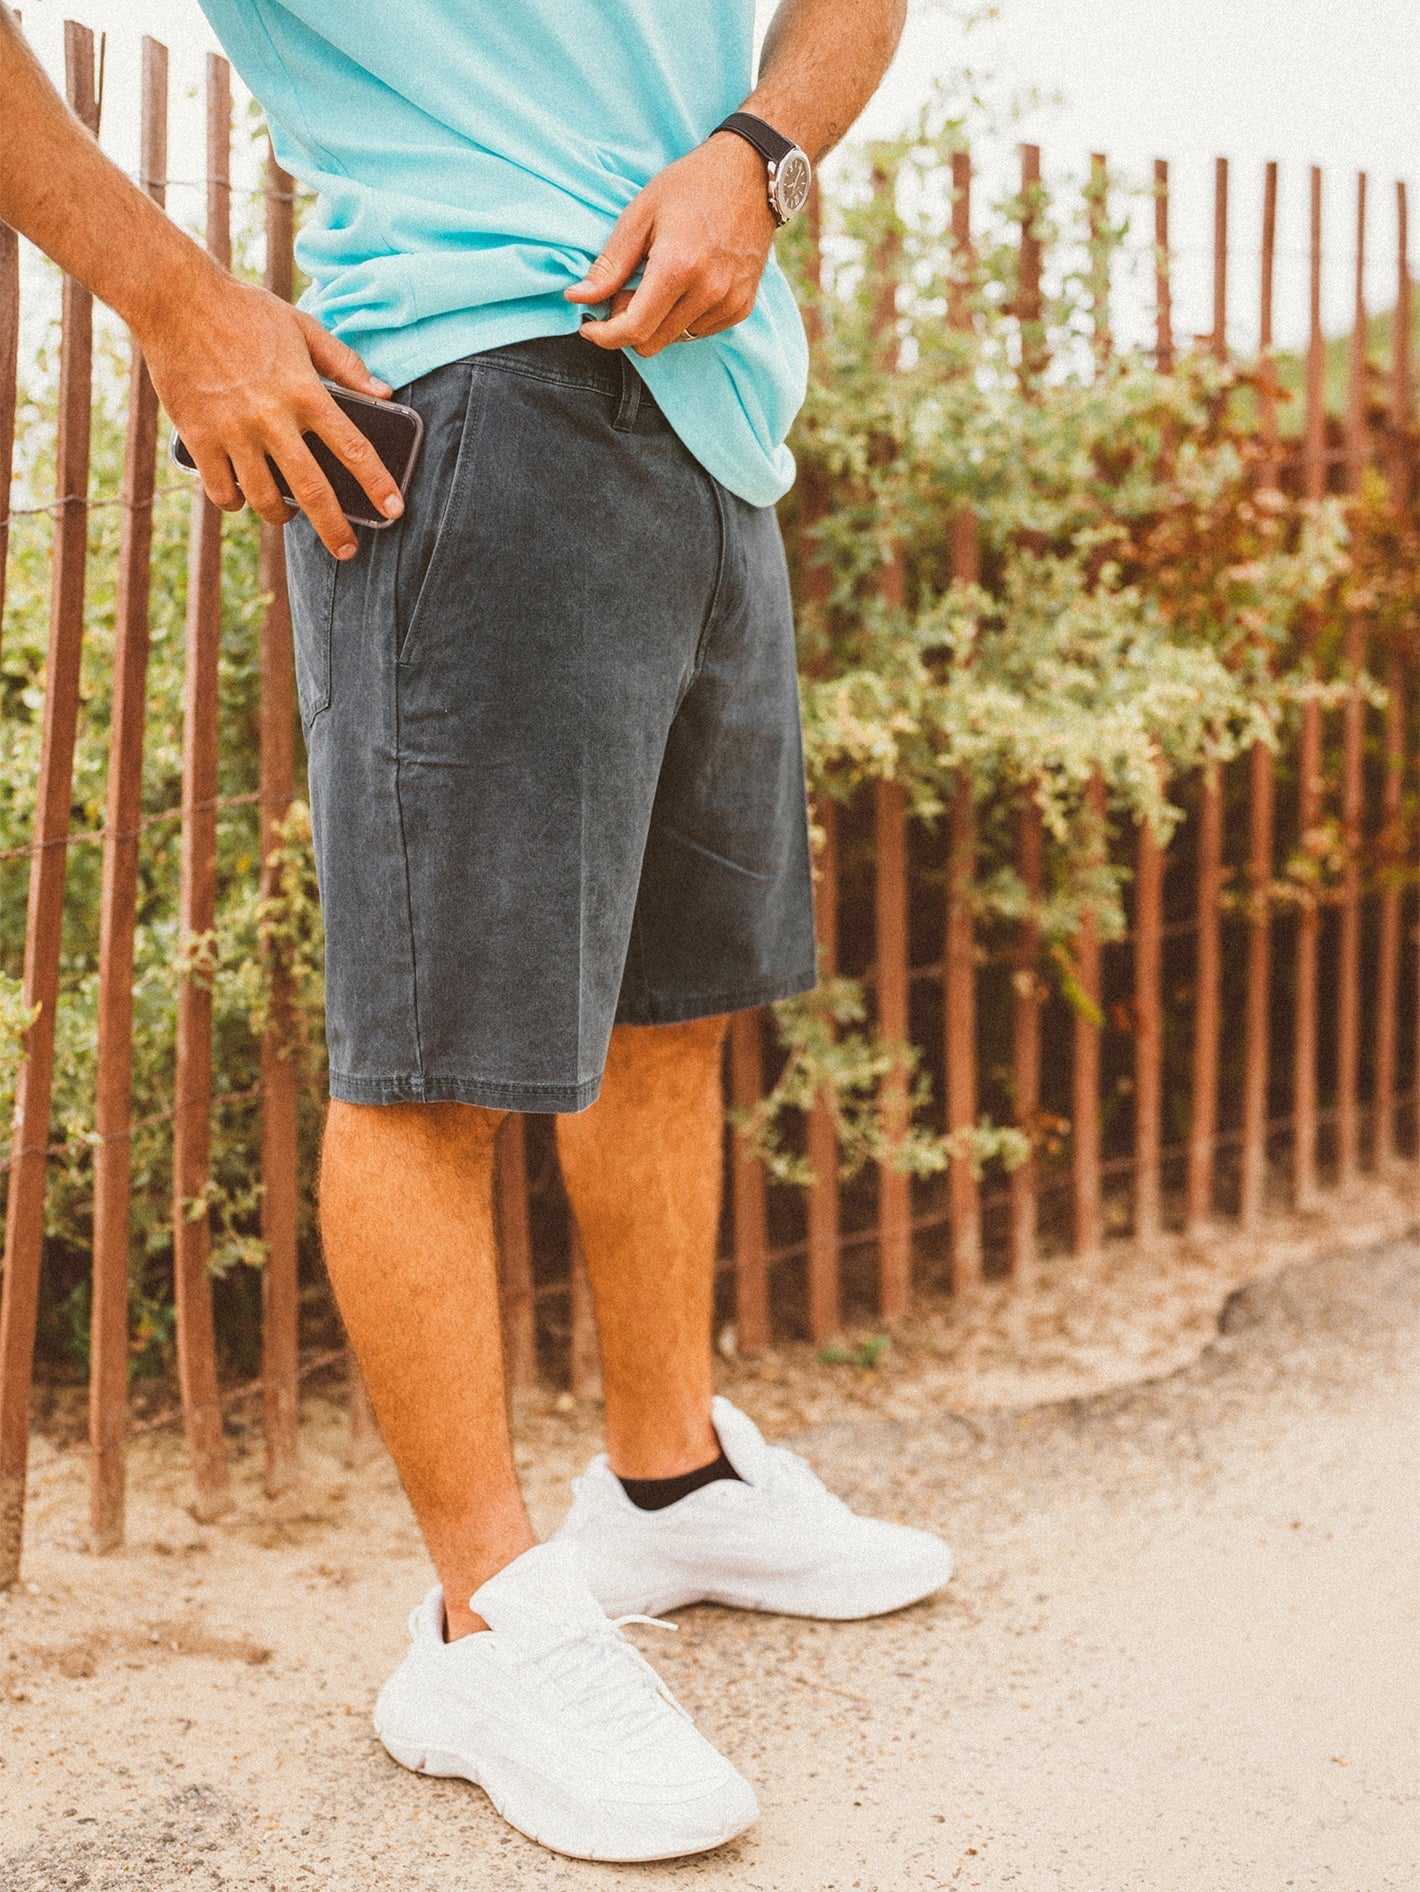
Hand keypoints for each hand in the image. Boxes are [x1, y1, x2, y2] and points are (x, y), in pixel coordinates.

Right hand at [140, 265, 403, 558]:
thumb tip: (383, 393)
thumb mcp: (302, 326)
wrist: (175, 298)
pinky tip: (241, 497)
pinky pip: (222, 490)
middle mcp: (272, 418)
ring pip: (264, 499)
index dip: (378, 484)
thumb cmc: (244, 309)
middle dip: (335, 529)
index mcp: (304, 391)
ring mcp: (233, 431)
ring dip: (280, 515)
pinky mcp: (198, 437)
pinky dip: (234, 501)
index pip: (354, 448)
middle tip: (347, 550)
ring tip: (286, 515)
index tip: (394, 511)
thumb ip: (344, 362)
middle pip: (313, 491)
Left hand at [566, 132, 776, 357]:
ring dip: (657, 320)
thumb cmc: (691, 186)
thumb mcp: (641, 215)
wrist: (752, 174)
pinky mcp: (742, 307)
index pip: (634, 329)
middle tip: (626, 289)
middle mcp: (708, 292)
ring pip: (674, 339)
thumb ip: (610, 263)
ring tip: (659, 281)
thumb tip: (577, 297)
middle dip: (629, 325)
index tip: (590, 327)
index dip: (604, 336)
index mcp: (677, 267)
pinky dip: (683, 317)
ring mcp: (729, 302)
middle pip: (651, 343)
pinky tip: (686, 284)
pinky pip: (699, 331)